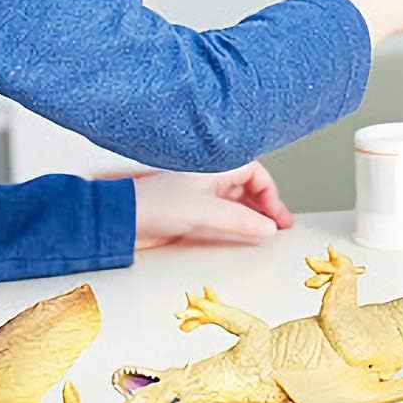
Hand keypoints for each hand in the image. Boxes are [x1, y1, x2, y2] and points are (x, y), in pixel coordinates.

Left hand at [131, 162, 292, 248]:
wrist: (122, 221)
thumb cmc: (155, 205)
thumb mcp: (206, 212)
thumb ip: (241, 220)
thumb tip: (268, 228)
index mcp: (217, 167)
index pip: (256, 174)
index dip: (271, 195)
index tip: (278, 217)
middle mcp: (211, 178)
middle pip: (249, 187)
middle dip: (266, 205)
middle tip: (279, 226)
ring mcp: (202, 195)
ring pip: (238, 201)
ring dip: (253, 215)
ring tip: (265, 232)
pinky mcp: (193, 211)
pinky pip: (225, 214)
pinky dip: (238, 223)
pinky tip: (241, 235)